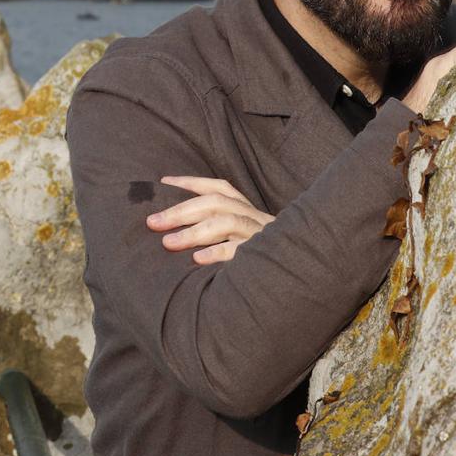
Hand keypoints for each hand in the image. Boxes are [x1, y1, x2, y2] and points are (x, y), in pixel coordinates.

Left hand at [147, 176, 274, 264]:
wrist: (302, 272)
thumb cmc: (264, 256)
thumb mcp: (244, 235)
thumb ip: (218, 229)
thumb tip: (176, 231)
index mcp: (246, 209)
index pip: (218, 187)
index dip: (191, 182)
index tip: (163, 183)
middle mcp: (253, 216)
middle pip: (215, 203)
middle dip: (181, 210)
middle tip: (153, 222)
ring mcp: (259, 235)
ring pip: (226, 223)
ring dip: (193, 231)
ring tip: (167, 243)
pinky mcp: (265, 257)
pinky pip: (240, 251)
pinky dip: (217, 252)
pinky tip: (196, 260)